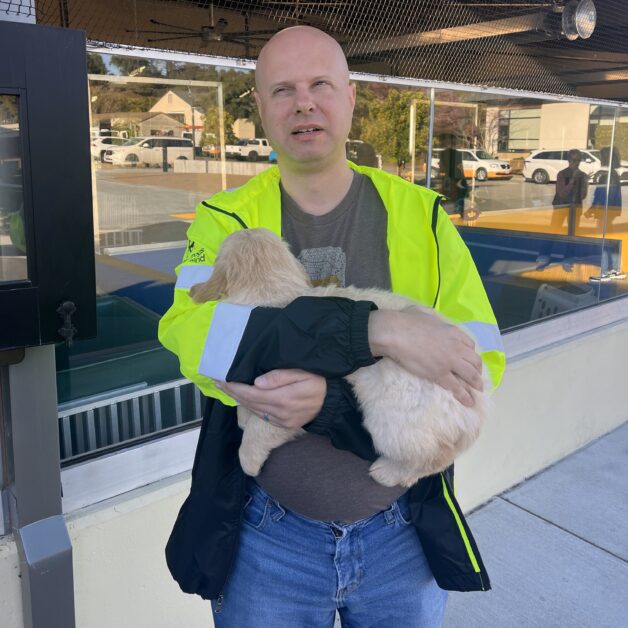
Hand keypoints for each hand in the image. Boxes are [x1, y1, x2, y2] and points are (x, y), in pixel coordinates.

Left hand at [216, 369, 326, 428]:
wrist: (333, 402)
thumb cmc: (319, 382)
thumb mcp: (302, 373)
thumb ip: (280, 377)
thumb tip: (257, 383)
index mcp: (283, 398)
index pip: (251, 393)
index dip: (234, 387)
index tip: (221, 379)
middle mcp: (280, 413)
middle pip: (249, 402)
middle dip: (232, 392)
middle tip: (218, 383)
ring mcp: (282, 421)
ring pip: (254, 410)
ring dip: (239, 400)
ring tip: (227, 389)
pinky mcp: (284, 425)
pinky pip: (262, 416)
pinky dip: (251, 407)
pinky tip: (244, 399)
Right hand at [368, 310, 483, 406]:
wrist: (396, 333)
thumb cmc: (406, 321)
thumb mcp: (425, 312)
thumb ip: (433, 317)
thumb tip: (431, 318)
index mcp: (453, 332)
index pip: (469, 345)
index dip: (470, 353)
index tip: (468, 358)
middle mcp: (456, 347)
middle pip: (474, 360)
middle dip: (477, 369)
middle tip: (475, 375)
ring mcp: (449, 362)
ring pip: (470, 375)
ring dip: (476, 383)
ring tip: (478, 390)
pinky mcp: (440, 374)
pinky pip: (456, 388)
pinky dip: (465, 396)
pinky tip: (469, 402)